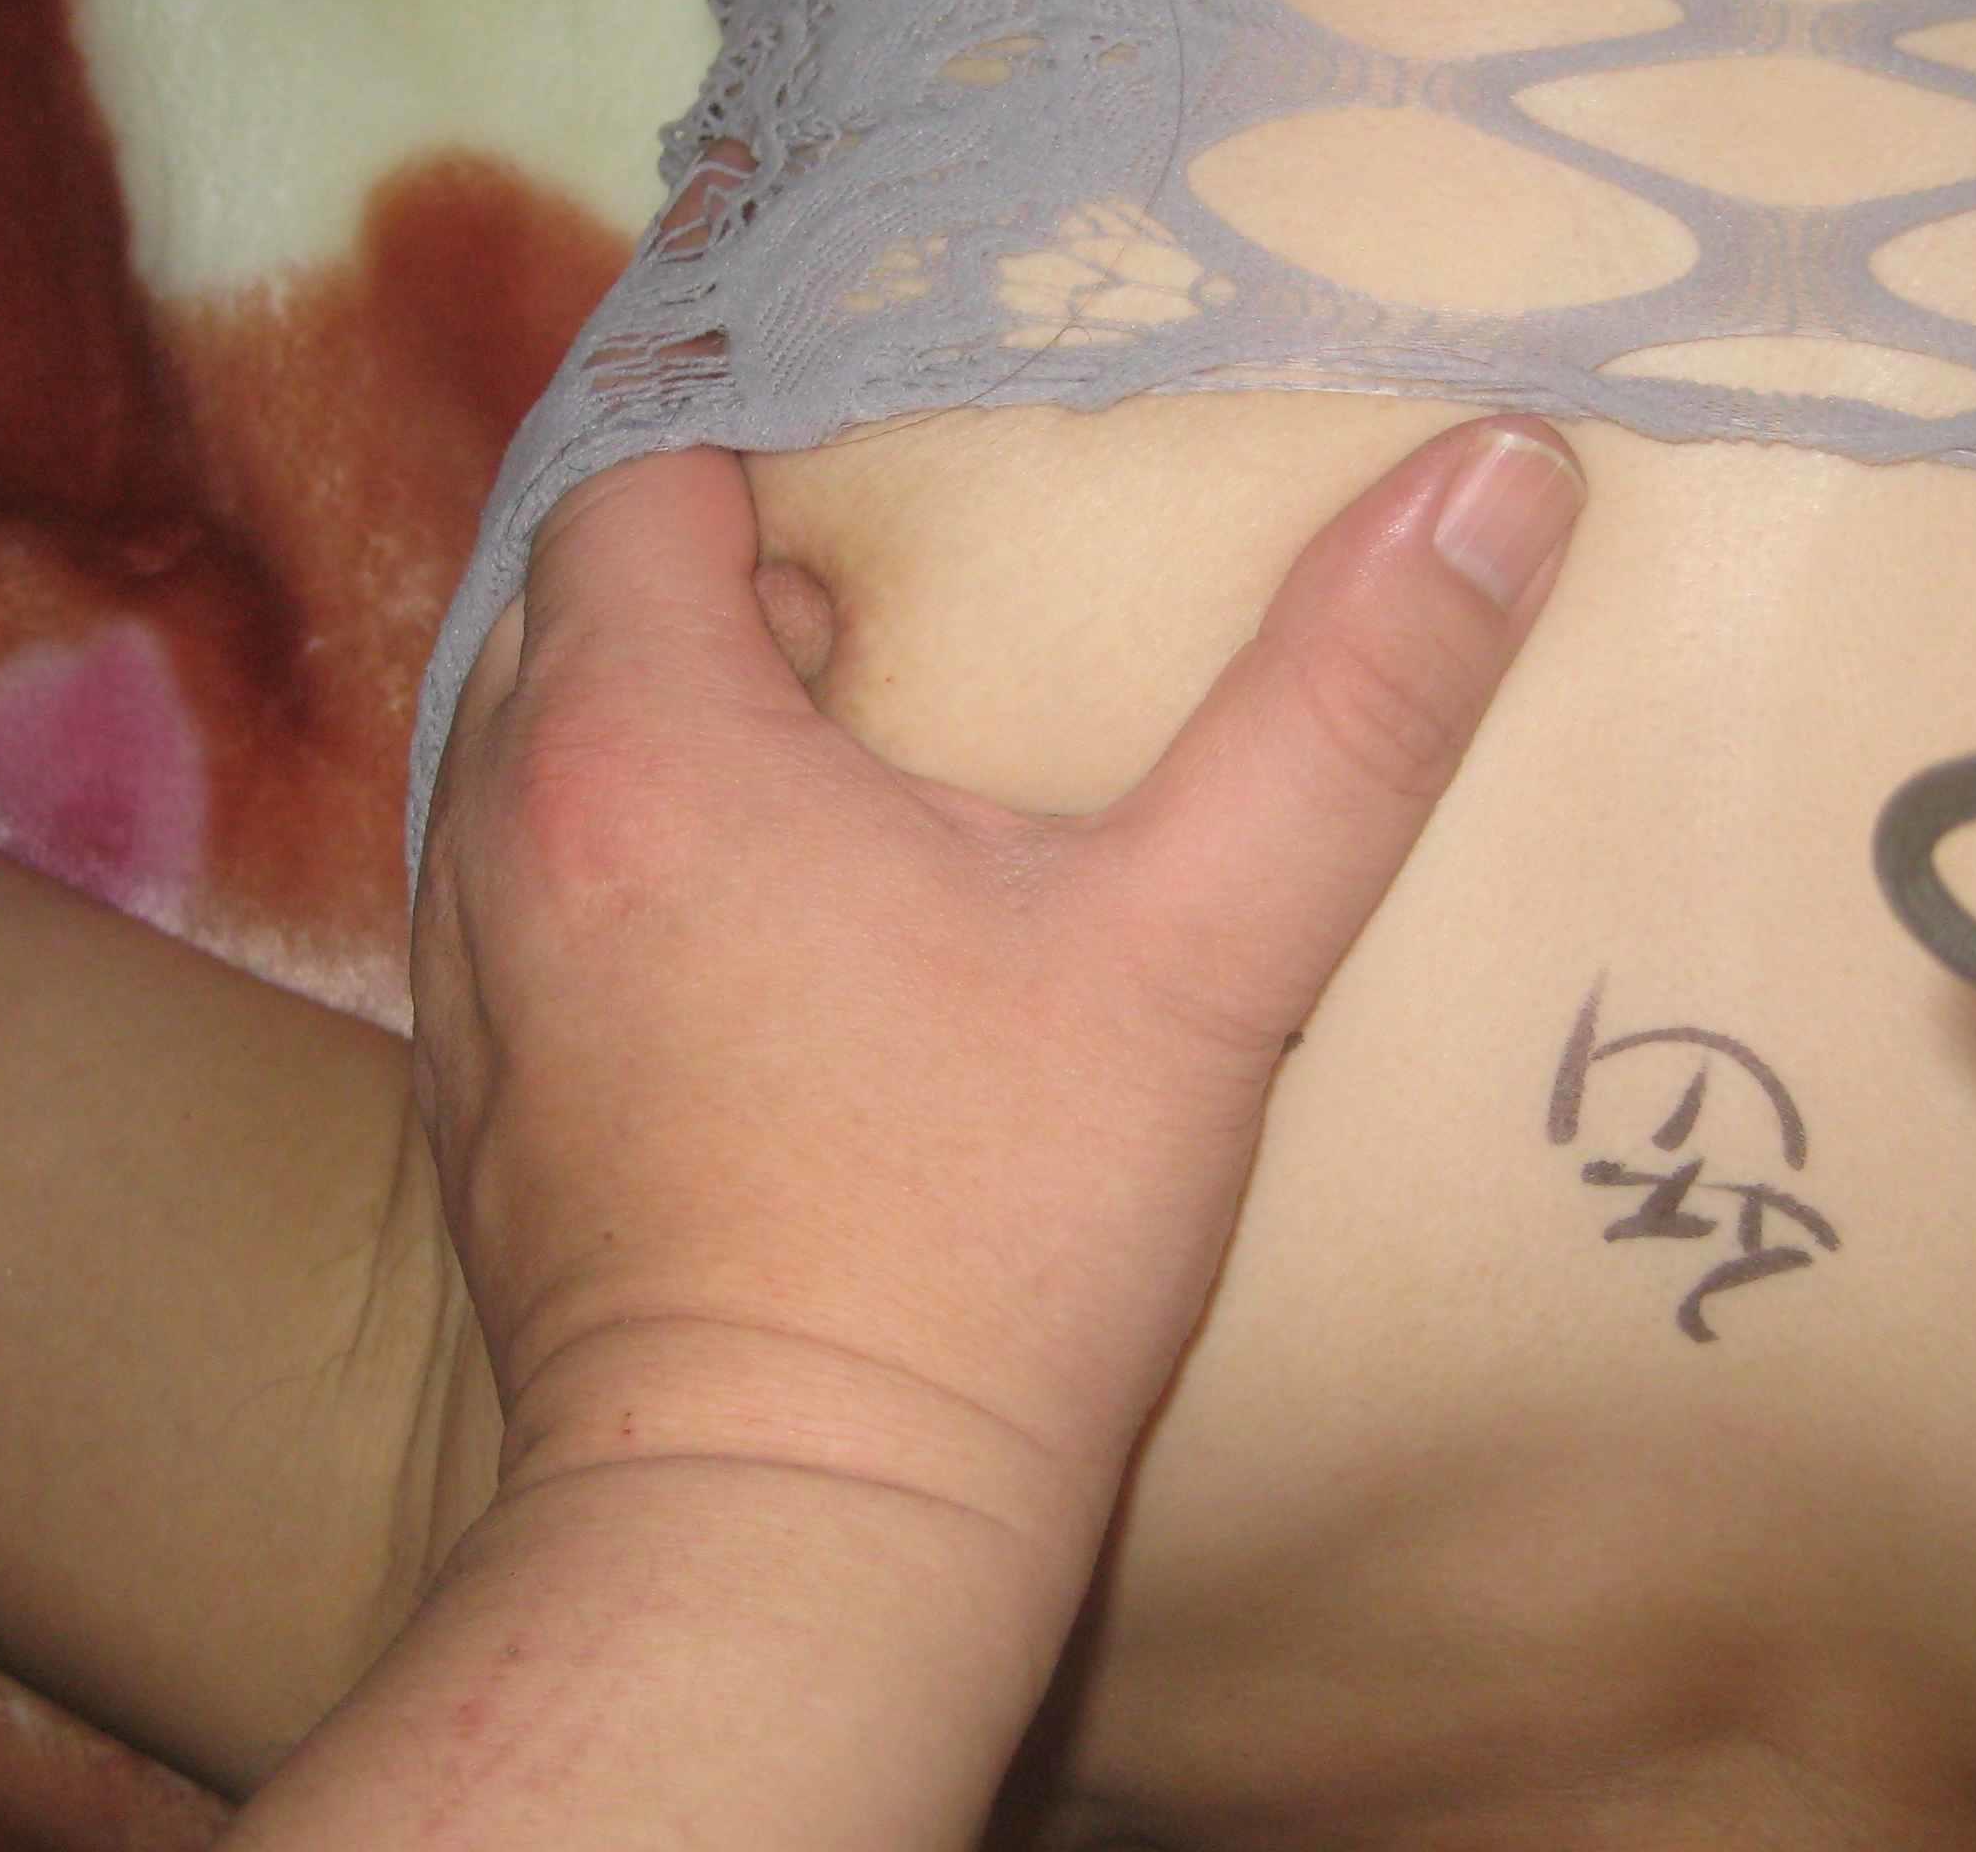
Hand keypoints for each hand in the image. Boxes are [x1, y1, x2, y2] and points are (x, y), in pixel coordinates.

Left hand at [409, 413, 1582, 1566]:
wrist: (799, 1536)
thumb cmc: (983, 1239)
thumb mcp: (1202, 955)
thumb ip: (1349, 705)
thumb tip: (1503, 471)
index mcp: (642, 741)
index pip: (641, 471)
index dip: (762, 439)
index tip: (905, 464)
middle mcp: (509, 832)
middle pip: (584, 602)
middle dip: (726, 577)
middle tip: (908, 607)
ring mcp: (472, 978)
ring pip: (543, 751)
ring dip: (666, 721)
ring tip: (845, 755)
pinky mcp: (481, 1105)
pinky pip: (531, 892)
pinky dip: (624, 859)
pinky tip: (771, 936)